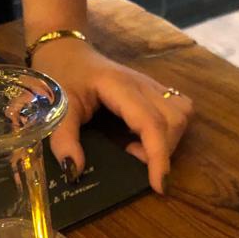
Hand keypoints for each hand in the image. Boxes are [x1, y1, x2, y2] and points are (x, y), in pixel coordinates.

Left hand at [31, 38, 191, 193]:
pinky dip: (170, 130)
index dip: (158, 156)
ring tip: (139, 149)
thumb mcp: (56, 108)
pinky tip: (146, 137)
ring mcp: (152, 86)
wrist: (66, 51)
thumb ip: (63, 139)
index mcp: (120, 87)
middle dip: (163, 149)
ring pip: (182, 114)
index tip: (158, 186)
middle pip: (175, 119)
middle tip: (133, 159)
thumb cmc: (60, 75)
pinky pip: (178, 110)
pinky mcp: (154, 90)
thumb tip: (75, 172)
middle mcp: (143, 84)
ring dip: (169, 140)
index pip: (152, 123)